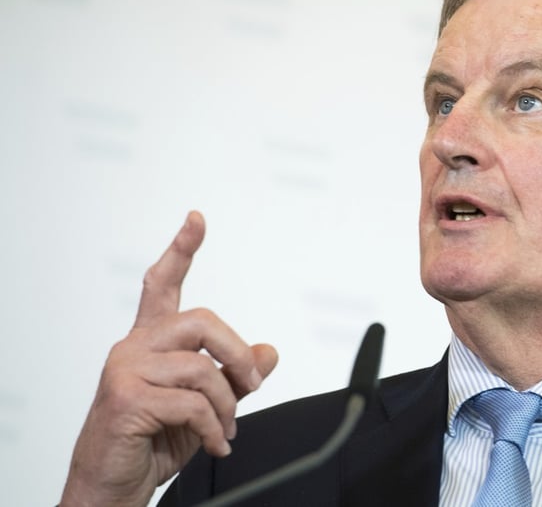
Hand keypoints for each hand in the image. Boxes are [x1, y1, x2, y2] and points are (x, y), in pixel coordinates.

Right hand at [60, 211, 278, 506]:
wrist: (113, 485)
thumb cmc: (152, 441)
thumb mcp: (204, 405)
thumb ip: (233, 376)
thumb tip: (270, 352)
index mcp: (150, 342)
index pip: (162, 284)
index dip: (181, 249)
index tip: (197, 219)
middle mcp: (133, 347)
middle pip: (202, 320)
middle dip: (237, 353)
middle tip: (252, 384)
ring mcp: (125, 371)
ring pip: (202, 368)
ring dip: (227, 405)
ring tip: (226, 429)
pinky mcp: (125, 399)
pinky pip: (192, 403)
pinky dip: (213, 427)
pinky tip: (214, 443)